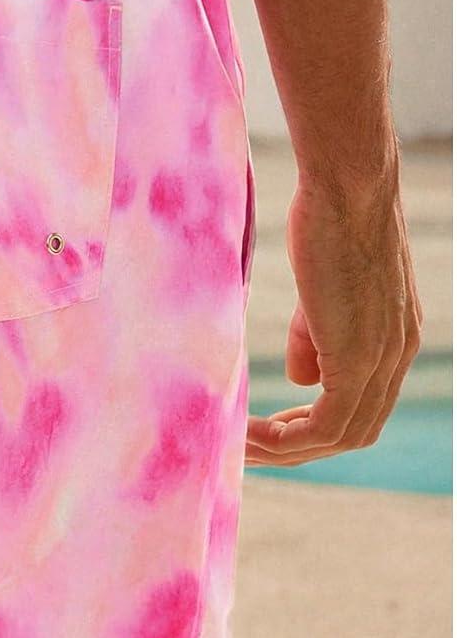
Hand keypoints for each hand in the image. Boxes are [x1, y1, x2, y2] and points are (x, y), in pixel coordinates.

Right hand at [246, 165, 421, 466]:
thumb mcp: (320, 289)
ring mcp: (382, 360)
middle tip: (248, 449)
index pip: (361, 407)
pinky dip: (288, 440)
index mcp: (394, 340)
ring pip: (342, 436)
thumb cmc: (328, 219)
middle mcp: (397, 357)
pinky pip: (327, 425)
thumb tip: (302, 381)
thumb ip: (314, 337)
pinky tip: (250, 433)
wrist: (348, 187)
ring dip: (287, 450)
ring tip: (240, 446)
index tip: (269, 428)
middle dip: (299, 449)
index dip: (314, 427)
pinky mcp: (359, 359)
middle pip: (355, 433)